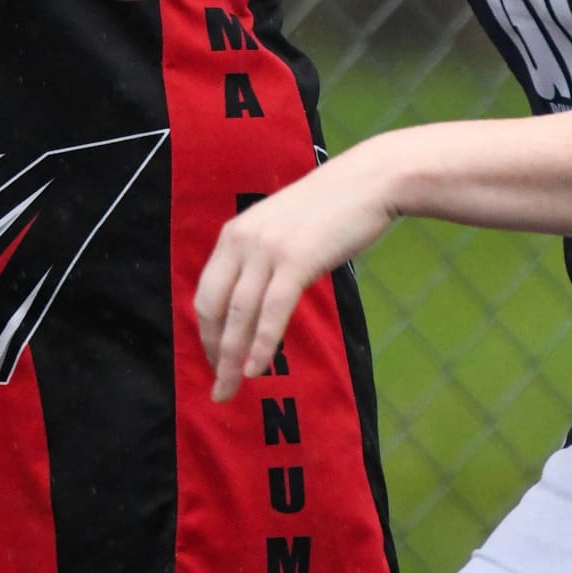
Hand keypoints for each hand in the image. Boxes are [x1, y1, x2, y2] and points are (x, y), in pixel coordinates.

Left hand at [195, 138, 398, 403]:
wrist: (365, 183)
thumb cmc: (327, 209)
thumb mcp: (279, 230)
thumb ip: (260, 260)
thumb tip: (252, 306)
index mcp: (234, 233)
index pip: (206, 293)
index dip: (207, 333)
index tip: (214, 361)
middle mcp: (241, 240)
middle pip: (214, 307)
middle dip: (214, 352)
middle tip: (219, 389)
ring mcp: (267, 249)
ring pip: (238, 315)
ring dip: (231, 358)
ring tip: (230, 390)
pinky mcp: (295, 260)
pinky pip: (271, 311)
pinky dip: (261, 345)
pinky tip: (257, 369)